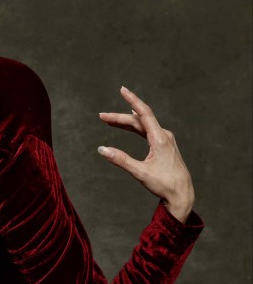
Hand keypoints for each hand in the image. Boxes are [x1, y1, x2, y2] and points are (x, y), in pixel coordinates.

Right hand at [97, 86, 194, 222]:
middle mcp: (164, 136)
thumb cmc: (164, 184)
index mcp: (160, 139)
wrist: (182, 194)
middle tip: (101, 117)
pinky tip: (129, 124)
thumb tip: (101, 149)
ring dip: (125, 123)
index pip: (144, 114)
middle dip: (119, 118)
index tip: (122, 89)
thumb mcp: (140, 172)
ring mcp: (165, 140)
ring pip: (142, 126)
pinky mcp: (164, 145)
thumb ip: (120, 159)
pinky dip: (135, 127)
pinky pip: (147, 131)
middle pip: (139, 120)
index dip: (132, 100)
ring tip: (108, 121)